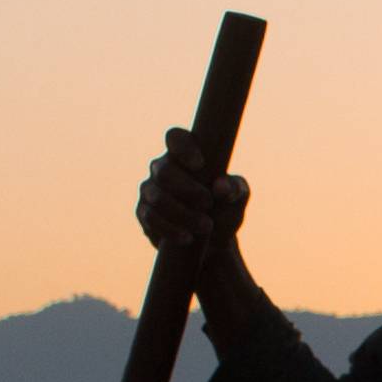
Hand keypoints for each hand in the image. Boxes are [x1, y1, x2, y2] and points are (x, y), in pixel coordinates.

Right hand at [136, 129, 250, 257]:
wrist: (212, 244)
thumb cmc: (225, 211)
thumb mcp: (237, 200)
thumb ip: (235, 189)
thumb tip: (221, 185)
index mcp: (185, 154)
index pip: (175, 138)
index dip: (184, 148)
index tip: (200, 165)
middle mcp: (162, 168)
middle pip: (164, 170)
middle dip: (187, 188)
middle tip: (208, 203)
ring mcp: (150, 190)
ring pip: (157, 196)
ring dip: (182, 213)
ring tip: (206, 226)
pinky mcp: (144, 213)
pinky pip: (150, 218)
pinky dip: (170, 229)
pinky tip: (187, 237)